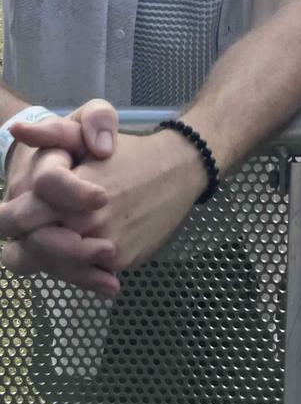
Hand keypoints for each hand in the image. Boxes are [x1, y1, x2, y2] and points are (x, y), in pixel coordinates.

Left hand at [2, 130, 205, 295]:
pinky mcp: (121, 260)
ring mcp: (105, 244)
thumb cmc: (130, 151)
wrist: (180, 168)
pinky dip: (79, 267)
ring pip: (60, 265)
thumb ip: (51, 133)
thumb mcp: (88, 130)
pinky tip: (80, 251)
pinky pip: (87, 273)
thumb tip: (17, 131)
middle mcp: (86, 221)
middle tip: (24, 238)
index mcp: (71, 188)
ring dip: (53, 257)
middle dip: (29, 240)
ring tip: (52, 242)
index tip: (10, 217)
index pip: (22, 217)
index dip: (12, 218)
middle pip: (38, 245)